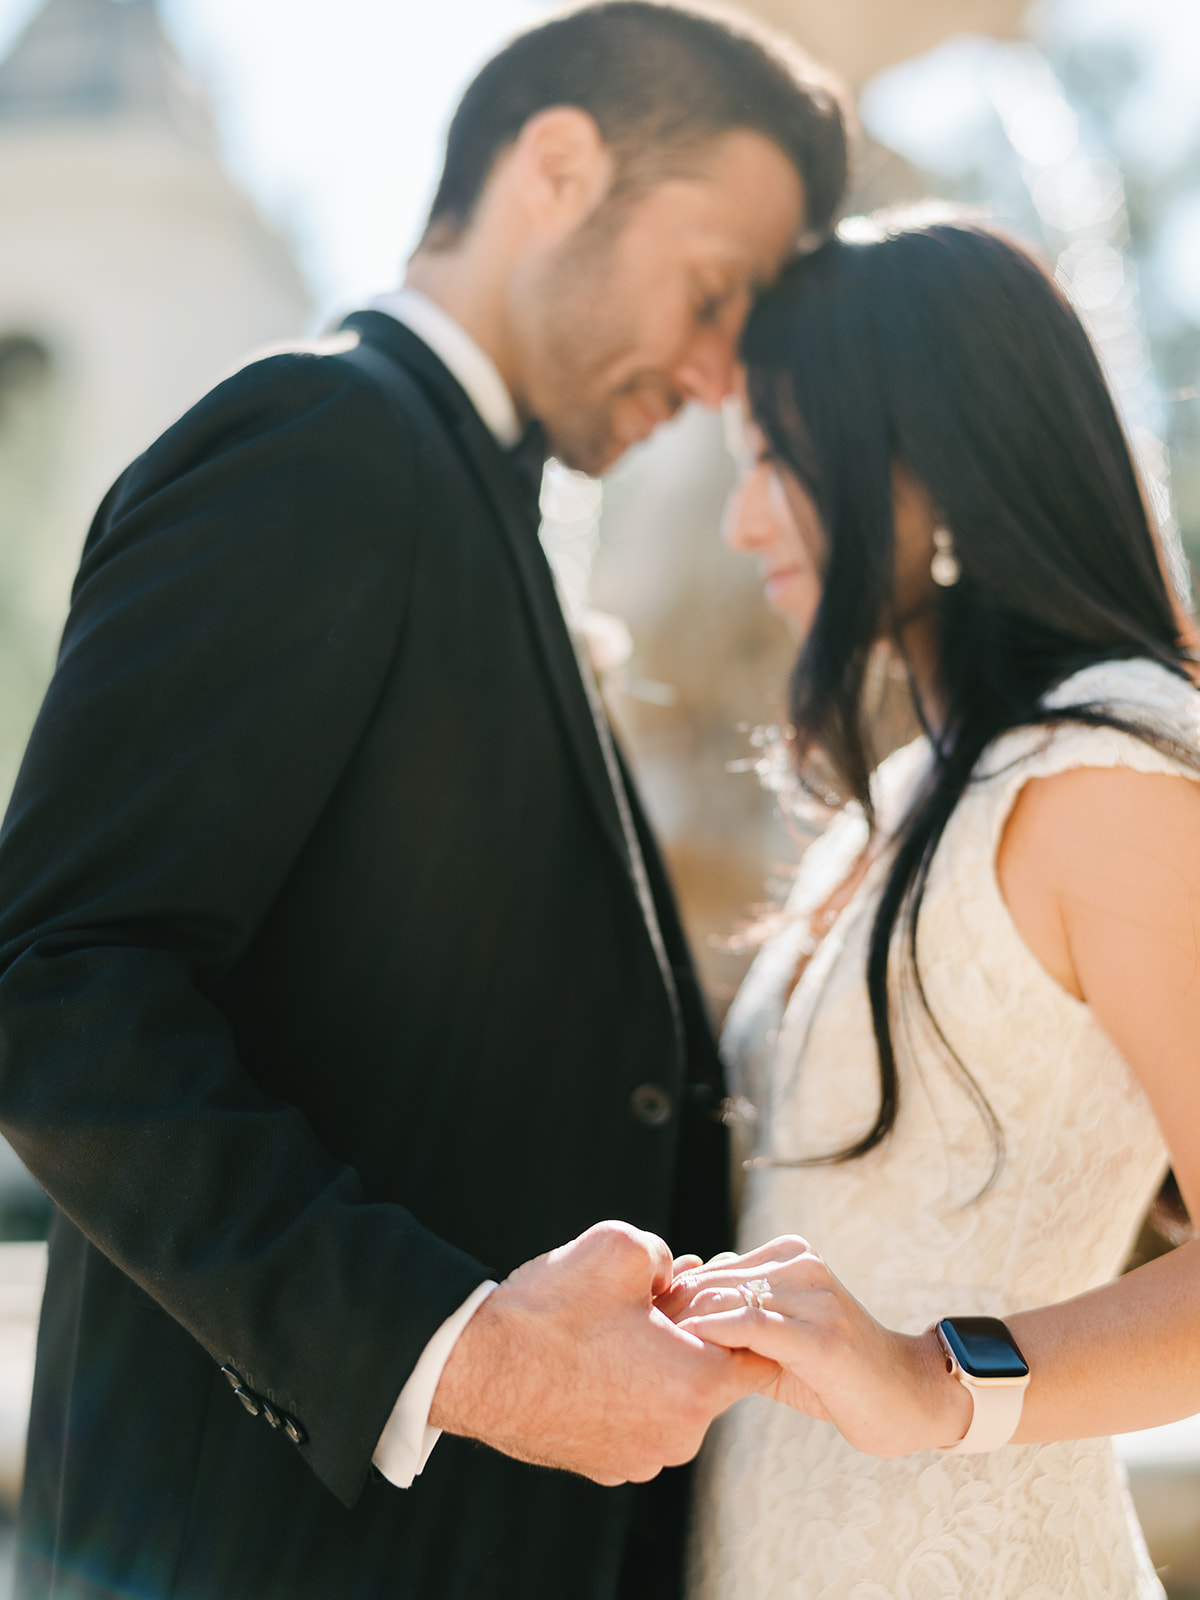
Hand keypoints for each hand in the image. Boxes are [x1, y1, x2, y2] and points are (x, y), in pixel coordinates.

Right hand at [429, 1221, 778, 1484]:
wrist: (475, 1366)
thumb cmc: (552, 1308)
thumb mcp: (623, 1247)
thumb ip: (668, 1255)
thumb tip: (674, 1273)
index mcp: (697, 1386)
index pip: (759, 1356)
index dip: (738, 1318)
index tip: (708, 1296)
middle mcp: (678, 1438)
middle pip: (709, 1379)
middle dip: (688, 1339)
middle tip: (650, 1304)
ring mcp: (639, 1461)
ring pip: (669, 1402)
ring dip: (653, 1369)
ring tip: (609, 1331)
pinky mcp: (603, 1468)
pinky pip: (633, 1423)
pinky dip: (621, 1395)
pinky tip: (587, 1361)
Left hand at [658, 1236, 971, 1456]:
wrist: (908, 1398)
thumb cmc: (838, 1374)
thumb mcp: (782, 1340)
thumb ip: (738, 1322)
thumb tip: (675, 1318)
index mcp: (792, 1256)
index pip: (715, 1269)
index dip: (675, 1298)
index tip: (641, 1325)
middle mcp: (802, 1265)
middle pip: (714, 1281)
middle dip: (673, 1311)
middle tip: (637, 1340)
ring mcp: (814, 1296)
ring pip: (727, 1298)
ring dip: (686, 1325)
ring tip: (657, 1351)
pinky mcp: (821, 1335)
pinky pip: (754, 1324)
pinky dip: (715, 1333)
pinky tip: (691, 1348)